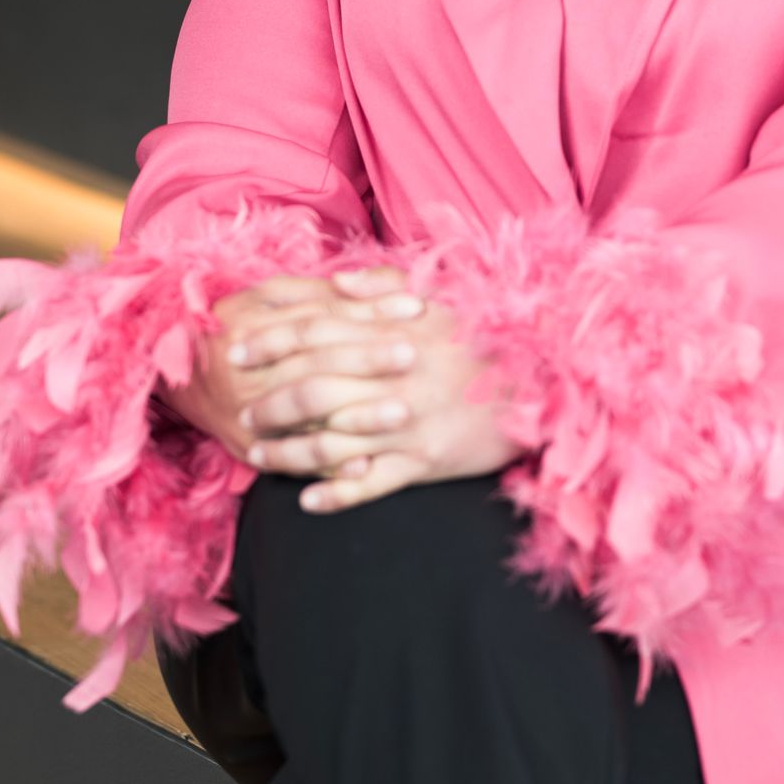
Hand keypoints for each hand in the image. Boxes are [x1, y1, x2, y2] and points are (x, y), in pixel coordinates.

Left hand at [160, 266, 521, 508]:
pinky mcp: (430, 460)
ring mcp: (410, 421)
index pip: (316, 331)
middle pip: (315, 388)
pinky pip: (375, 482)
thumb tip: (336, 282)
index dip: (270, 339)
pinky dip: (338, 493)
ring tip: (259, 458)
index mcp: (395, 331)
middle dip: (270, 402)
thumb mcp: (441, 297)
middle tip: (239, 412)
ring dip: (291, 452)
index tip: (236, 348)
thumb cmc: (490, 333)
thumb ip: (384, 287)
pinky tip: (307, 500)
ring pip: (336, 440)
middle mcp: (396, 376)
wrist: (547, 375)